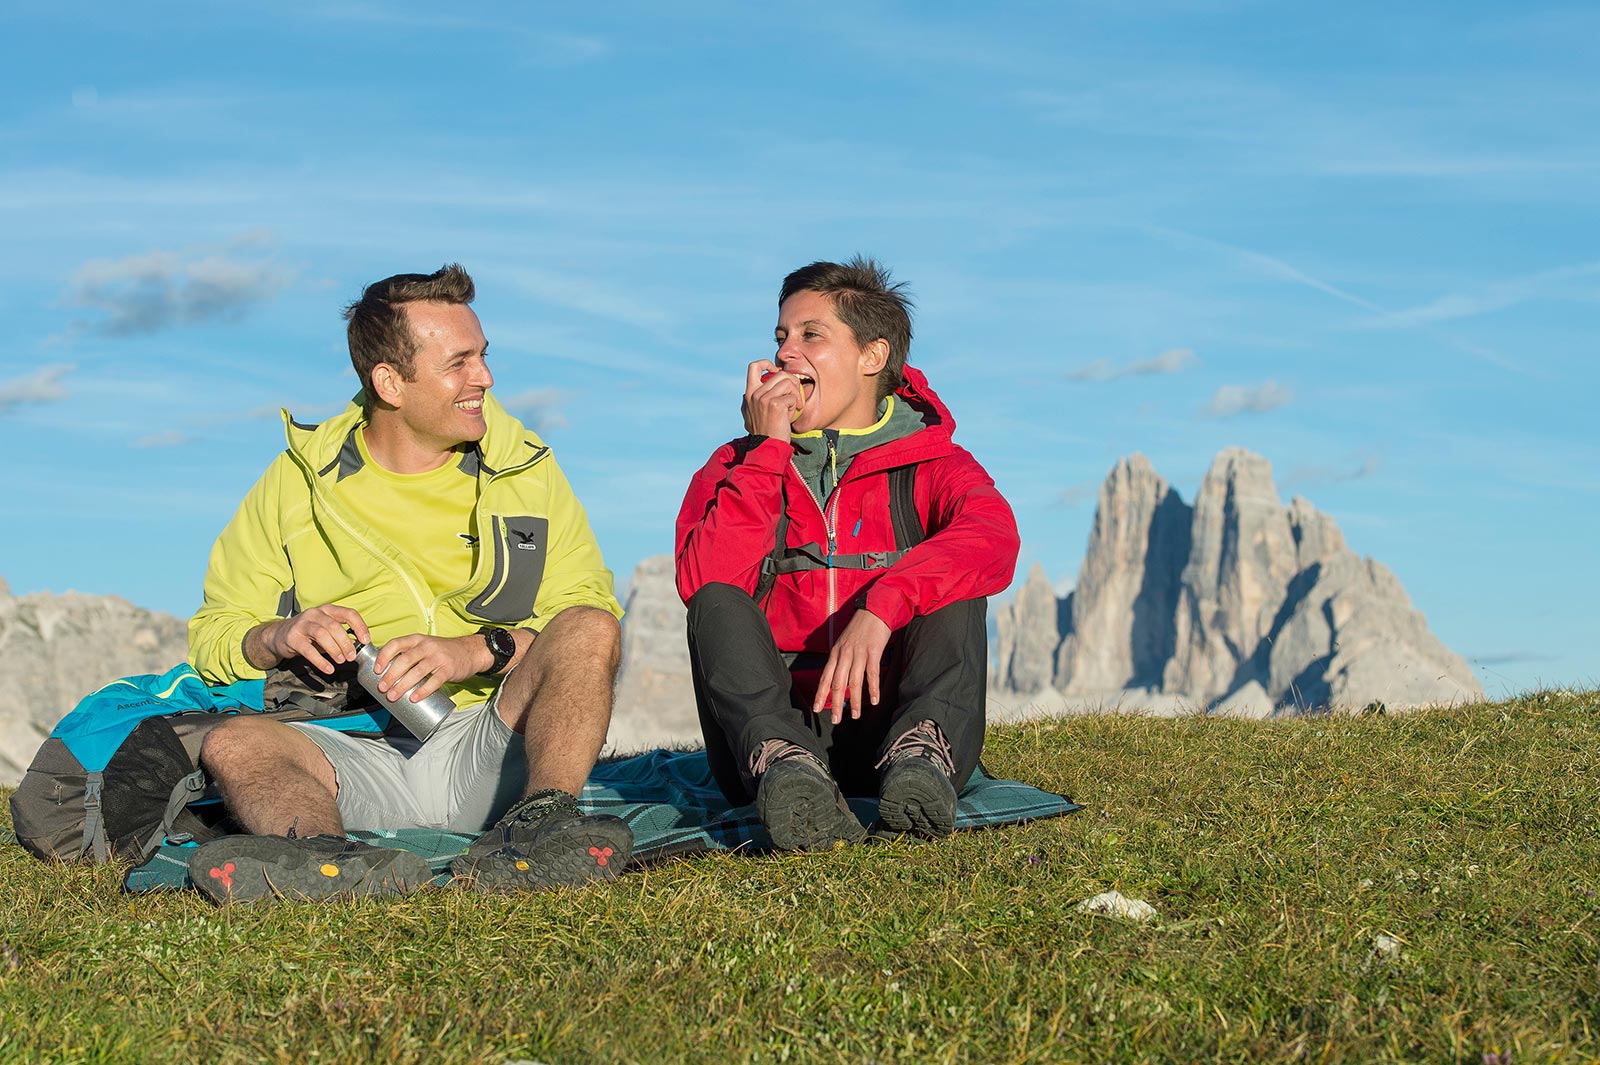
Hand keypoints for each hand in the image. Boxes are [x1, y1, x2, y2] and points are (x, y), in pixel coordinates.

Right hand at [256, 605, 370, 673]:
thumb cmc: (309, 634)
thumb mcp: (326, 630)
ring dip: (334, 649)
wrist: (279, 636)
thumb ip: (342, 635)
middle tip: (351, 656)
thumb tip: (359, 645)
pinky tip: (328, 669)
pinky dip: (320, 660)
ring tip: (341, 661)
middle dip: (346, 642)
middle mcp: (315, 613)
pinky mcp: (292, 638)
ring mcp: (302, 624)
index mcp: (328, 610)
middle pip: (335, 626)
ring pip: (322, 634)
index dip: (360, 626)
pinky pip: (308, 650)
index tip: (366, 640)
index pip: (349, 613)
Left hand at [369, 633, 488, 703]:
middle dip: (391, 675)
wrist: (470, 651)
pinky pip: (434, 681)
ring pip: (417, 671)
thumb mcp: (425, 646)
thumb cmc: (443, 652)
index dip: (384, 656)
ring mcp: (438, 658)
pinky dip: (423, 691)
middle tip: (382, 687)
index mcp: (417, 639)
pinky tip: (414, 698)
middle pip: (405, 660)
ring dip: (403, 685)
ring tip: (393, 695)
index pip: (396, 644)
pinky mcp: (448, 669)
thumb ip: (409, 655)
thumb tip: (387, 674)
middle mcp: (427, 646)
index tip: (376, 669)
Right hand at [742, 359, 802, 438]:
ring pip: (788, 382)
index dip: (767, 363)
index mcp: (749, 393)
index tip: (776, 372)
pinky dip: (796, 405)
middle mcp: (754, 394)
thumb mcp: (749, 416)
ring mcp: (764, 398)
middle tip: (795, 394)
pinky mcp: (775, 405)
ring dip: (795, 395)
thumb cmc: (764, 433)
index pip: (754, 366)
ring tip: (793, 407)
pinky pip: (793, 396)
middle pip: (779, 374)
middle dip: (792, 381)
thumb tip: (746, 392)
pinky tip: (790, 416)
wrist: (767, 448)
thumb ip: (749, 403)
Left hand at [813, 610, 891, 723]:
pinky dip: (873, 689)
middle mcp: (844, 654)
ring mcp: (859, 653)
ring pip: (854, 681)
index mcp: (835, 653)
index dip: (820, 694)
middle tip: (836, 720)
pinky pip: (872, 673)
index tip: (817, 708)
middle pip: (837, 683)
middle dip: (836, 704)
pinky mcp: (873, 651)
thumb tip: (837, 680)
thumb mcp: (844, 643)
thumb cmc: (859, 628)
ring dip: (855, 701)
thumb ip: (840, 660)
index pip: (825, 677)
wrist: (874, 610)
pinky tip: (873, 701)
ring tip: (856, 716)